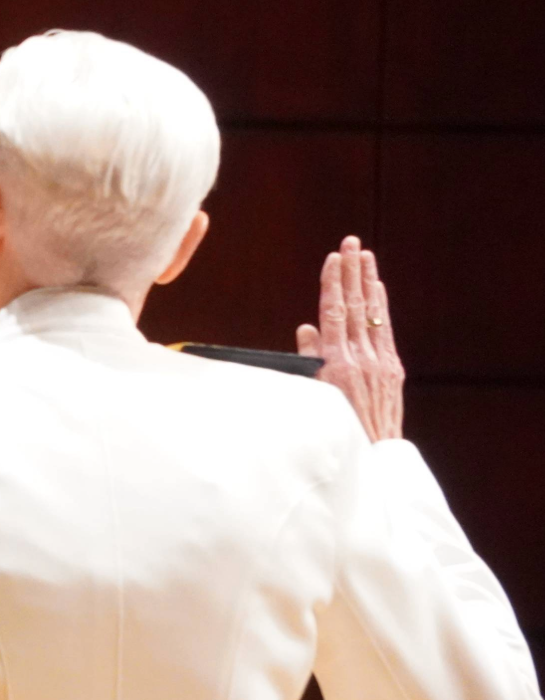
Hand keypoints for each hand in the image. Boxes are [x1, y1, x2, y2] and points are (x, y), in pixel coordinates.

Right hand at [297, 236, 403, 441]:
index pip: (334, 314)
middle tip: (351, 243)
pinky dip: (381, 308)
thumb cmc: (334, 429)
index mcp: (336, 364)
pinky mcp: (392, 370)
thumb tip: (307, 329)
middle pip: (355, 306)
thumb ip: (309, 359)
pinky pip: (385, 331)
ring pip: (373, 314)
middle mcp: (361, 358)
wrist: (371, 456)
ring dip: (368, 281)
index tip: (332, 260)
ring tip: (365, 256)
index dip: (333, 284)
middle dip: (352, 272)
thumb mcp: (313, 395)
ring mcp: (380, 363)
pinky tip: (377, 290)